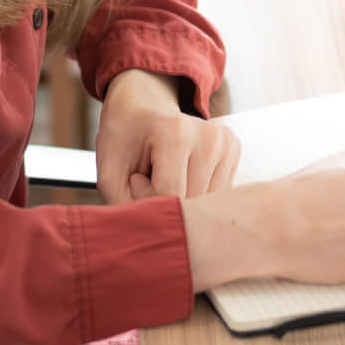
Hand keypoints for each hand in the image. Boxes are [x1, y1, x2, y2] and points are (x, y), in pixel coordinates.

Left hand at [94, 69, 239, 203]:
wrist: (143, 103)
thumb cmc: (124, 138)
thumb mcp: (109, 173)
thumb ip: (127, 209)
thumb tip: (156, 241)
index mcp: (175, 133)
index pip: (171, 197)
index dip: (148, 199)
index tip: (136, 179)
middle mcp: (209, 136)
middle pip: (193, 202)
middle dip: (167, 203)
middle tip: (149, 178)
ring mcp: (225, 142)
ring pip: (208, 203)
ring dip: (184, 200)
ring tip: (166, 175)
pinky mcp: (234, 148)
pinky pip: (217, 194)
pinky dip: (197, 193)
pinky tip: (183, 174)